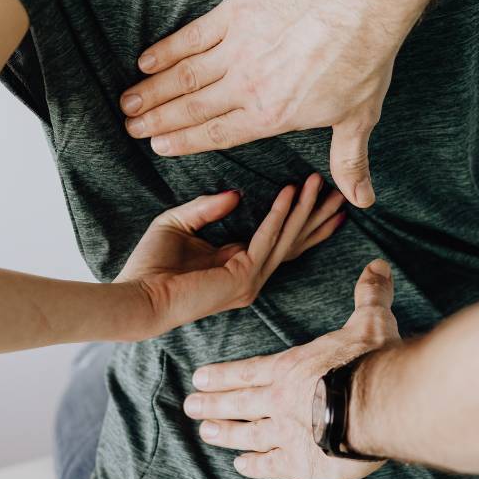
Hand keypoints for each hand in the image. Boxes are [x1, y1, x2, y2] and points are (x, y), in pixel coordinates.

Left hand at [115, 173, 343, 336]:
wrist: (137, 296)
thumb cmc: (150, 266)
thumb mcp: (179, 223)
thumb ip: (207, 208)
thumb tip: (237, 194)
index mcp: (237, 264)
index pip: (279, 240)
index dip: (301, 218)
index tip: (319, 194)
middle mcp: (250, 276)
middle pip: (294, 242)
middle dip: (317, 216)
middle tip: (341, 191)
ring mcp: (249, 280)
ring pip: (287, 239)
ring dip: (304, 209)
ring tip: (319, 182)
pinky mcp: (242, 278)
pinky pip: (266, 239)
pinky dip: (279, 214)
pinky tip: (289, 192)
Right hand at [120, 0, 409, 208]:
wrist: (360, 5)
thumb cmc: (362, 63)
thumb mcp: (358, 119)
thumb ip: (348, 162)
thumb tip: (362, 200)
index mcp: (270, 117)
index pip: (217, 134)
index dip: (184, 142)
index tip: (158, 146)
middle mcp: (246, 88)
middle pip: (191, 108)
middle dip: (157, 120)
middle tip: (131, 127)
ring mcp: (237, 50)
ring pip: (184, 76)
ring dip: (152, 91)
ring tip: (128, 102)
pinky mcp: (235, 15)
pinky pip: (192, 37)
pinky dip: (166, 50)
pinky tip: (146, 61)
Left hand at [183, 259, 399, 478]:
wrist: (378, 404)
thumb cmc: (371, 361)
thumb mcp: (370, 321)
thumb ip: (369, 295)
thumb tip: (377, 265)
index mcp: (291, 368)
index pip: (248, 371)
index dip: (223, 375)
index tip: (198, 378)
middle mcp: (280, 400)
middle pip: (239, 402)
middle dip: (212, 404)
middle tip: (189, 407)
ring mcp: (286, 434)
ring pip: (247, 434)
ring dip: (225, 434)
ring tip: (206, 434)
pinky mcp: (300, 464)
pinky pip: (270, 465)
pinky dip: (254, 465)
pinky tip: (242, 466)